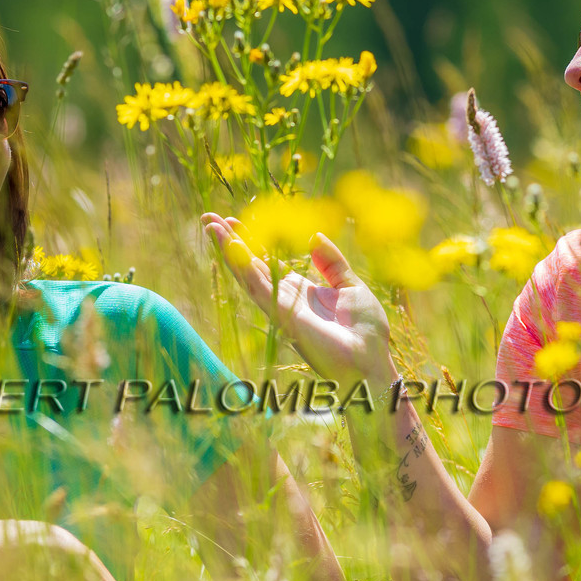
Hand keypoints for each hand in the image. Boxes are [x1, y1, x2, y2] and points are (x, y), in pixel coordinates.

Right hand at [202, 214, 395, 389]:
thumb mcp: (351, 286)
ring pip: (247, 274)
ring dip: (228, 250)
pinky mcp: (283, 317)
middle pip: (250, 265)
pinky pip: (259, 289)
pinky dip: (244, 268)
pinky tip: (233, 247)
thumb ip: (332, 263)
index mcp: (299, 291)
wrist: (371, 363)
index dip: (250, 241)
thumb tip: (314, 236)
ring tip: (211, 225)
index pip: (267, 262)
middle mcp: (284, 299)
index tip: (234, 219)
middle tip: (209, 217)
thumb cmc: (365, 332)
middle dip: (230, 241)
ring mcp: (280, 308)